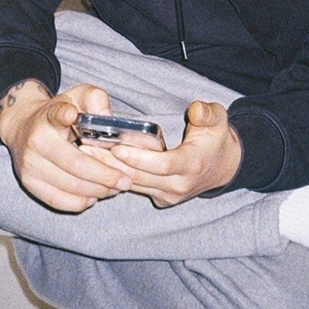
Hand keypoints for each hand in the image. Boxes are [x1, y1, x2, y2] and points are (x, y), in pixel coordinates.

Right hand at [0, 80, 131, 211]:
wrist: (24, 127)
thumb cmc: (61, 112)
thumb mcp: (78, 96)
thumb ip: (95, 98)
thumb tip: (106, 117)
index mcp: (49, 116)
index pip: (56, 114)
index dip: (63, 115)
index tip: (71, 114)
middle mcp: (36, 141)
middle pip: (75, 164)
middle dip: (105, 176)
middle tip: (126, 181)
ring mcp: (30, 164)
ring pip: (69, 185)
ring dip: (97, 190)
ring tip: (116, 189)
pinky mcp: (29, 183)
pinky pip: (57, 200)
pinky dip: (79, 202)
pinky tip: (95, 197)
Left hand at [82, 101, 241, 207]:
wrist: (223, 167)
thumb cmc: (216, 139)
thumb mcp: (218, 120)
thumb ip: (207, 113)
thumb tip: (195, 109)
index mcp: (193, 164)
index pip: (162, 165)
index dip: (138, 158)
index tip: (116, 146)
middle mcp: (180, 185)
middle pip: (140, 177)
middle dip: (111, 163)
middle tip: (86, 148)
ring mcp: (169, 195)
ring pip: (134, 184)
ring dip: (108, 170)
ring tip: (85, 154)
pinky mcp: (162, 198)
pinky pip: (136, 188)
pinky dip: (117, 176)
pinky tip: (97, 165)